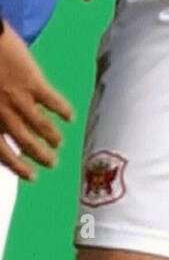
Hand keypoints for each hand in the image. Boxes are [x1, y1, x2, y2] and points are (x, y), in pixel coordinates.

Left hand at [0, 22, 72, 181]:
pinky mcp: (34, 82)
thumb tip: (4, 134)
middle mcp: (5, 114)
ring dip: (52, 136)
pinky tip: (70, 116)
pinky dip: (62, 110)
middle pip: (26, 141)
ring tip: (59, 143)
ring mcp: (20, 98)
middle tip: (52, 163)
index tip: (31, 177)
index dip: (19, 166)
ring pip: (41, 125)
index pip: (4, 152)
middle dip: (40, 155)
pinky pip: (52, 101)